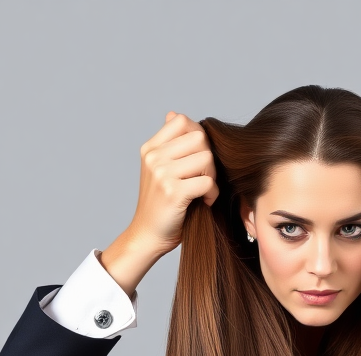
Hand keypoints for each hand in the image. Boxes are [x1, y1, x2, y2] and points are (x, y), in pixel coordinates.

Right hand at [99, 111, 218, 296]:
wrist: (147, 237)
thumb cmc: (160, 205)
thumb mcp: (160, 170)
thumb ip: (170, 145)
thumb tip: (173, 114)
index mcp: (150, 148)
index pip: (182, 121)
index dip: (198, 137)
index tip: (198, 159)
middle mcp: (153, 157)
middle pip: (199, 137)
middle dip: (209, 157)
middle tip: (206, 177)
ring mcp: (161, 174)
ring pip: (206, 158)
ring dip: (213, 176)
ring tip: (205, 190)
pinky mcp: (172, 192)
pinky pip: (207, 182)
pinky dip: (212, 193)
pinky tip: (205, 202)